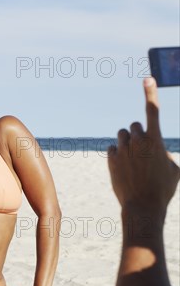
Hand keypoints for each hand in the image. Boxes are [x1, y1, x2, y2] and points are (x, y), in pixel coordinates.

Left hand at [108, 77, 179, 214]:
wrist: (143, 207)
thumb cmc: (163, 189)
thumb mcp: (173, 169)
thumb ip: (165, 152)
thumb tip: (156, 148)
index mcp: (156, 140)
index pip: (153, 110)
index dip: (151, 93)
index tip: (148, 78)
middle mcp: (138, 141)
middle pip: (134, 125)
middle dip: (138, 134)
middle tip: (142, 151)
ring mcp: (122, 150)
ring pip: (122, 135)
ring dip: (127, 142)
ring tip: (133, 160)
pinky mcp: (111, 159)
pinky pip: (112, 148)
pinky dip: (117, 155)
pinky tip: (124, 168)